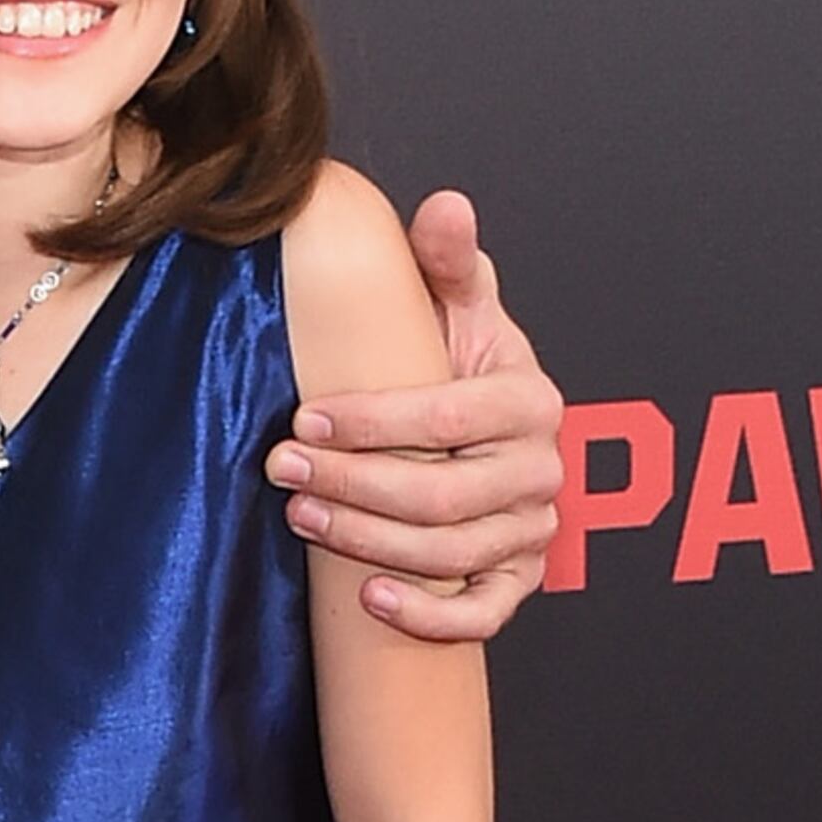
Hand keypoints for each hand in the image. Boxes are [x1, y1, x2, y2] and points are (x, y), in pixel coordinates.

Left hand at [268, 188, 562, 636]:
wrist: (491, 432)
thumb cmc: (460, 363)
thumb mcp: (457, 307)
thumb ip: (448, 263)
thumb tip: (445, 207)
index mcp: (528, 400)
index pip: (446, 418)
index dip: (372, 423)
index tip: (304, 422)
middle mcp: (541, 468)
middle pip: (442, 495)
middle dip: (353, 485)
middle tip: (281, 473)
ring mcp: (532, 529)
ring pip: (450, 555)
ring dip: (369, 543)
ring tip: (303, 520)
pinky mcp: (520, 578)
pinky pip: (482, 614)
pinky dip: (429, 614)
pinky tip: (370, 598)